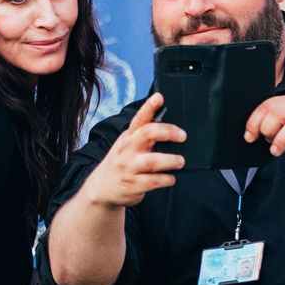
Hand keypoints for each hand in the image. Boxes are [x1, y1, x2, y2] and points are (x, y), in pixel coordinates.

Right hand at [83, 93, 186, 207]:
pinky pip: (153, 181)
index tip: (159, 97)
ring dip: (169, 160)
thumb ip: (144, 137)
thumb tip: (172, 128)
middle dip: (167, 132)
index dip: (149, 107)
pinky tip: (171, 178)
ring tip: (180, 161)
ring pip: (151, 161)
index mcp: (128, 137)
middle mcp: (127, 150)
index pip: (139, 119)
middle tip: (183, 136)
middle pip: (146, 134)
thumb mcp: (128, 145)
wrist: (101, 188)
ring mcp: (129, 167)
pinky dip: (166, 179)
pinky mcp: (133, 185)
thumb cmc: (122, 162)